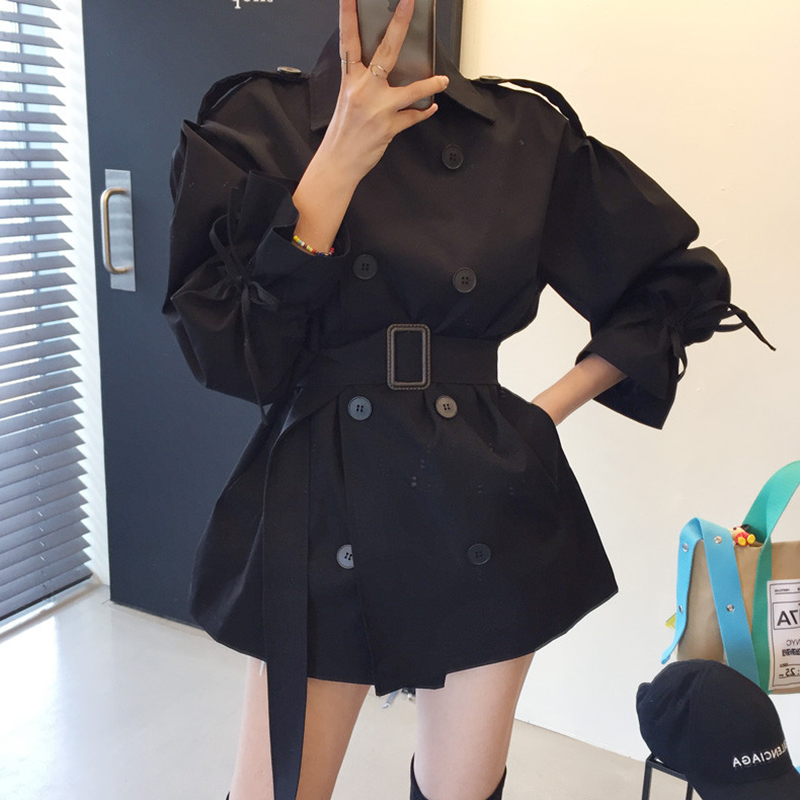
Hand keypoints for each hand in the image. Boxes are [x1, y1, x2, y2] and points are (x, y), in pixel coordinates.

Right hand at [321, 0, 449, 183]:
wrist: (338, 161)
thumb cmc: (343, 130)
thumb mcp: (348, 98)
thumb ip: (364, 79)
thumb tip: (384, 66)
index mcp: (350, 79)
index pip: (348, 39)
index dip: (348, 14)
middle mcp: (363, 89)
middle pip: (385, 51)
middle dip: (399, 25)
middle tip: (409, 4)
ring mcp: (378, 108)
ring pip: (410, 90)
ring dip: (429, 84)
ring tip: (442, 79)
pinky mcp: (388, 127)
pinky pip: (412, 116)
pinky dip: (423, 112)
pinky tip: (431, 106)